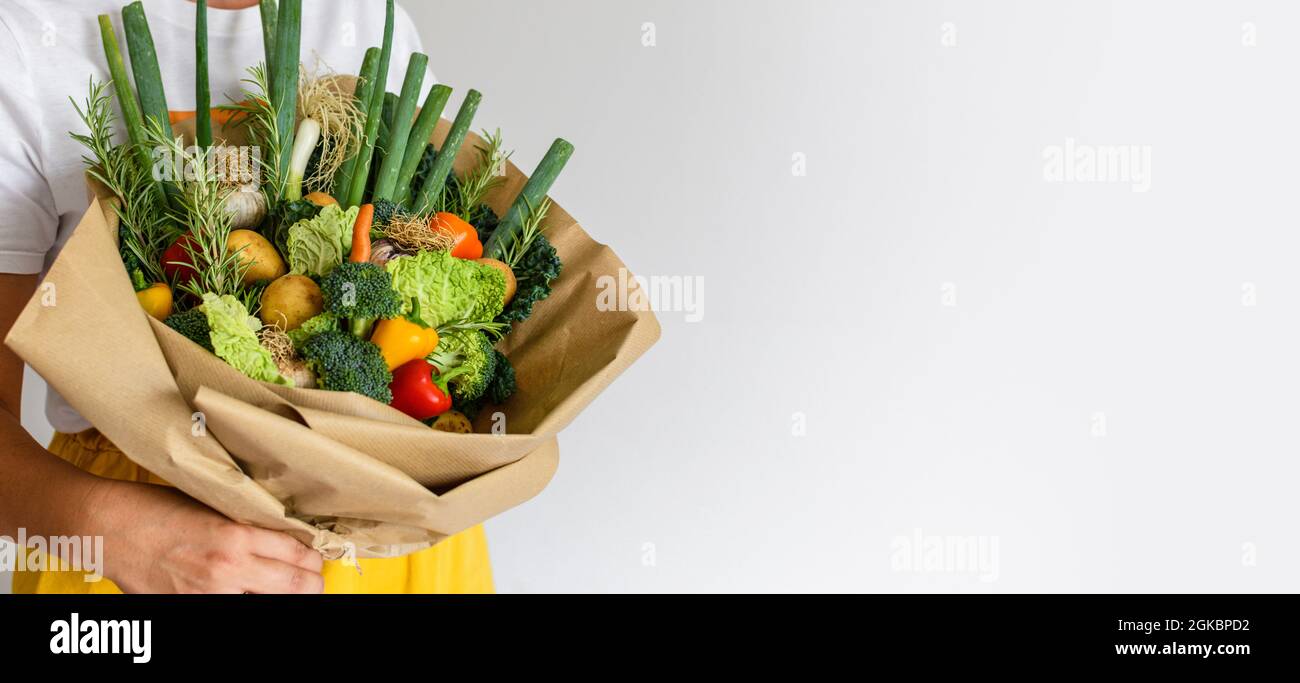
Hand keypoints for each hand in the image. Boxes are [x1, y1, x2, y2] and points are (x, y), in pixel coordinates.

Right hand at [86, 478, 323, 593]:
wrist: (106, 526)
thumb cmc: (154, 508)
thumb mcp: (210, 506)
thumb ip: (243, 522)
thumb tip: (276, 531)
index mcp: (236, 535)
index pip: (295, 552)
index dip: (313, 556)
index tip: (316, 557)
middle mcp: (228, 567)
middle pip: (294, 584)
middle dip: (310, 582)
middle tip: (314, 580)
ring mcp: (208, 593)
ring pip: (269, 603)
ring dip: (284, 595)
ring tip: (291, 590)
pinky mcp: (187, 607)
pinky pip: (233, 609)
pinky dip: (246, 602)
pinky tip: (252, 595)